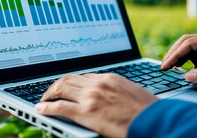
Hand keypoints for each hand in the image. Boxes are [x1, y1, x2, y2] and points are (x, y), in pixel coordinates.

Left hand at [35, 73, 157, 137]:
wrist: (155, 121)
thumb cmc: (148, 111)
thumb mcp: (132, 93)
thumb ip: (117, 91)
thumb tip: (110, 97)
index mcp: (110, 78)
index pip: (83, 76)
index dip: (70, 82)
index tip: (65, 87)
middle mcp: (98, 83)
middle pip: (68, 79)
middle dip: (55, 85)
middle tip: (49, 93)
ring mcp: (90, 97)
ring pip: (60, 89)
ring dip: (48, 94)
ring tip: (43, 101)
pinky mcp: (86, 112)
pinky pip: (59, 107)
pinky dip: (46, 107)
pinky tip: (41, 110)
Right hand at [161, 34, 196, 89]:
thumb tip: (188, 76)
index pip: (191, 43)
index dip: (175, 54)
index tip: (165, 66)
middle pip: (187, 41)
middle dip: (173, 53)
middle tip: (163, 67)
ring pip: (190, 45)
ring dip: (178, 55)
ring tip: (168, 69)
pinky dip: (186, 59)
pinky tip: (181, 69)